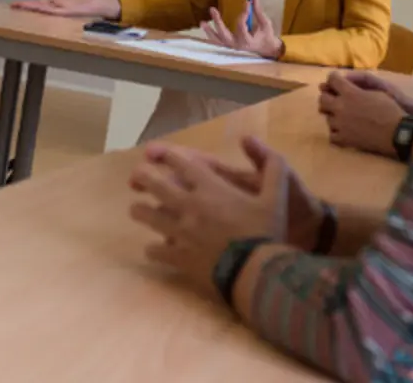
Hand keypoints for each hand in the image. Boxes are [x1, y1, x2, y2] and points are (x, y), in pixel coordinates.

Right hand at [12, 0, 120, 17]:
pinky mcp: (64, 12)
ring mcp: (59, 7)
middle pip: (36, 2)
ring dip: (30, 7)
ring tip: (18, 7)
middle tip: (11, 4)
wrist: (96, 0)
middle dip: (24, 3)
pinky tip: (36, 9)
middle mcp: (55, 0)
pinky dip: (44, 10)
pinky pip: (52, 12)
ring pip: (41, 8)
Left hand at [132, 137, 325, 251]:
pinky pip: (155, 251)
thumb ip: (271, 166)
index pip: (180, 163)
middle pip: (155, 185)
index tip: (158, 155)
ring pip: (148, 216)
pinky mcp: (179, 257)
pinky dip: (152, 249)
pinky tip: (153, 249)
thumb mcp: (276, 195)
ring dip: (140, 210)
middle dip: (142, 178)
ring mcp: (180, 232)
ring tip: (136, 210)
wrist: (256, 272)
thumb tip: (250, 139)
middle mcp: (189, 206)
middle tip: (135, 178)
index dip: (167, 156)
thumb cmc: (266, 231)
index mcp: (210, 187)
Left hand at [201, 0, 283, 58]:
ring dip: (209, 31)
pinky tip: (204, 27)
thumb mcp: (265, 23)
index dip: (243, 13)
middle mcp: (237, 45)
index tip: (247, 2)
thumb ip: (258, 10)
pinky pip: (217, 42)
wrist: (266, 49)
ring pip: (218, 40)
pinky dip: (210, 36)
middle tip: (212, 9)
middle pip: (224, 34)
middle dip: (217, 22)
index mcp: (247, 41)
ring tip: (202, 22)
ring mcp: (232, 47)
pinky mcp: (229, 46)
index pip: (241, 26)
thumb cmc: (266, 36)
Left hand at [318, 71, 412, 156]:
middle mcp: (340, 107)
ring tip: (343, 116)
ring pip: (326, 117)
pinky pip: (331, 135)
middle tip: (336, 99)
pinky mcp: (343, 139)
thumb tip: (348, 85)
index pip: (332, 79)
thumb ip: (358, 87)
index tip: (336, 80)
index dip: (334, 78)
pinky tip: (344, 130)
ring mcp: (340, 124)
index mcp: (350, 93)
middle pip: (322, 98)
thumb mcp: (376, 91)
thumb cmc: (390, 109)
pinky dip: (336, 132)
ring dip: (333, 115)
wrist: (396, 133)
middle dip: (328, 96)